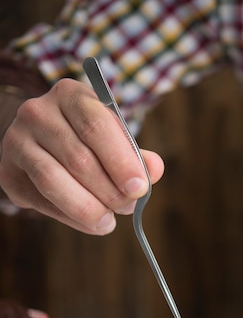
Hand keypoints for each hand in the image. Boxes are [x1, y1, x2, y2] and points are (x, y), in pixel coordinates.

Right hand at [0, 78, 163, 233]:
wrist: (41, 141)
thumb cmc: (87, 140)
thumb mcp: (114, 137)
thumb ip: (135, 154)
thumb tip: (154, 170)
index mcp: (69, 95)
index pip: (96, 126)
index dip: (121, 160)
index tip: (139, 188)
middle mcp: (38, 113)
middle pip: (79, 158)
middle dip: (110, 191)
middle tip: (128, 207)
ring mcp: (17, 142)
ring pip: (54, 182)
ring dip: (89, 208)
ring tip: (109, 221)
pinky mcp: (8, 173)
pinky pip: (43, 202)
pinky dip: (72, 218)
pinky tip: (92, 223)